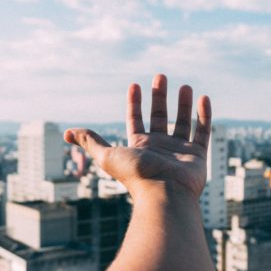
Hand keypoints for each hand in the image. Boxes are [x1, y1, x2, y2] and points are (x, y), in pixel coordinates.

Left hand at [64, 74, 211, 198]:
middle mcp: (159, 148)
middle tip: (160, 76)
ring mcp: (179, 151)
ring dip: (183, 104)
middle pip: (159, 117)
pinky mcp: (197, 155)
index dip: (134, 103)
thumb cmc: (136, 175)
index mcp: (139, 147)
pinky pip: (203, 132)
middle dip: (159, 97)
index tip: (135, 85)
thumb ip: (90, 142)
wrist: (165, 194)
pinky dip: (205, 116)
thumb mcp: (107, 155)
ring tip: (184, 86)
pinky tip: (204, 98)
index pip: (135, 120)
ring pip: (182, 122)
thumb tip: (66, 133)